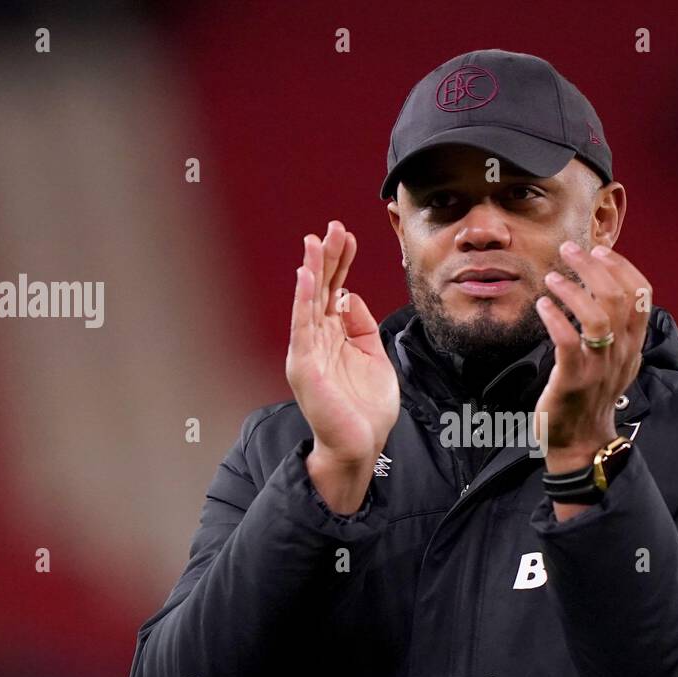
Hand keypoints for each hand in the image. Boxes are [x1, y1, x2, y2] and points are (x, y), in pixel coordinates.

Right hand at [286, 220, 399, 511]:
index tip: (348, 236)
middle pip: (322, 290)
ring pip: (309, 302)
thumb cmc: (365, 410)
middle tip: (333, 227)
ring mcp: (309, 352)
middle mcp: (318, 341)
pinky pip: (303, 328)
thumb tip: (353, 297)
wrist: (360, 447)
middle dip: (328, 257)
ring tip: (315, 242)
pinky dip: (304, 301)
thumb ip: (363, 327)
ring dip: (312, 270)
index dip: (341, 263)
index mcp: (334, 337)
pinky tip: (307, 278)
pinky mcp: (306, 367)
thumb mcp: (374, 358)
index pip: (336, 291)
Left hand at [533, 240, 649, 478]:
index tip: (600, 249)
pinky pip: (569, 343)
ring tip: (552, 277)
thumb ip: (617, 330)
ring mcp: (598, 368)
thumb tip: (606, 290)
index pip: (641, 295)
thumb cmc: (591, 397)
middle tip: (570, 250)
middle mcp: (621, 353)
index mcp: (633, 345)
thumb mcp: (615, 361)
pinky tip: (543, 305)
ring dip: (574, 290)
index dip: (622, 267)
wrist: (580, 443)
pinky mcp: (573, 381)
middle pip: (618, 298)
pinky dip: (556, 318)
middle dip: (593, 267)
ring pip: (598, 318)